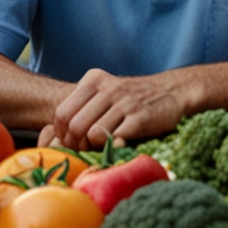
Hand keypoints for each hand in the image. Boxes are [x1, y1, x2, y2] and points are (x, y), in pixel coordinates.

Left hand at [46, 68, 185, 149]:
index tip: (75, 140)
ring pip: (92, 134)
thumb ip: (82, 109)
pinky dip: (112, 148)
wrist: (174, 92)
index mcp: (95, 79)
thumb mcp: (107, 93)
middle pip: (74, 126)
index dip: (63, 133)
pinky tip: (120, 144)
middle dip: (77, 143)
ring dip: (95, 147)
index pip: (62, 112)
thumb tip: (52, 140)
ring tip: (104, 146)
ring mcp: (125, 102)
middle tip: (88, 148)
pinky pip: (113, 139)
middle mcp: (109, 88)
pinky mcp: (140, 117)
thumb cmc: (134, 99)